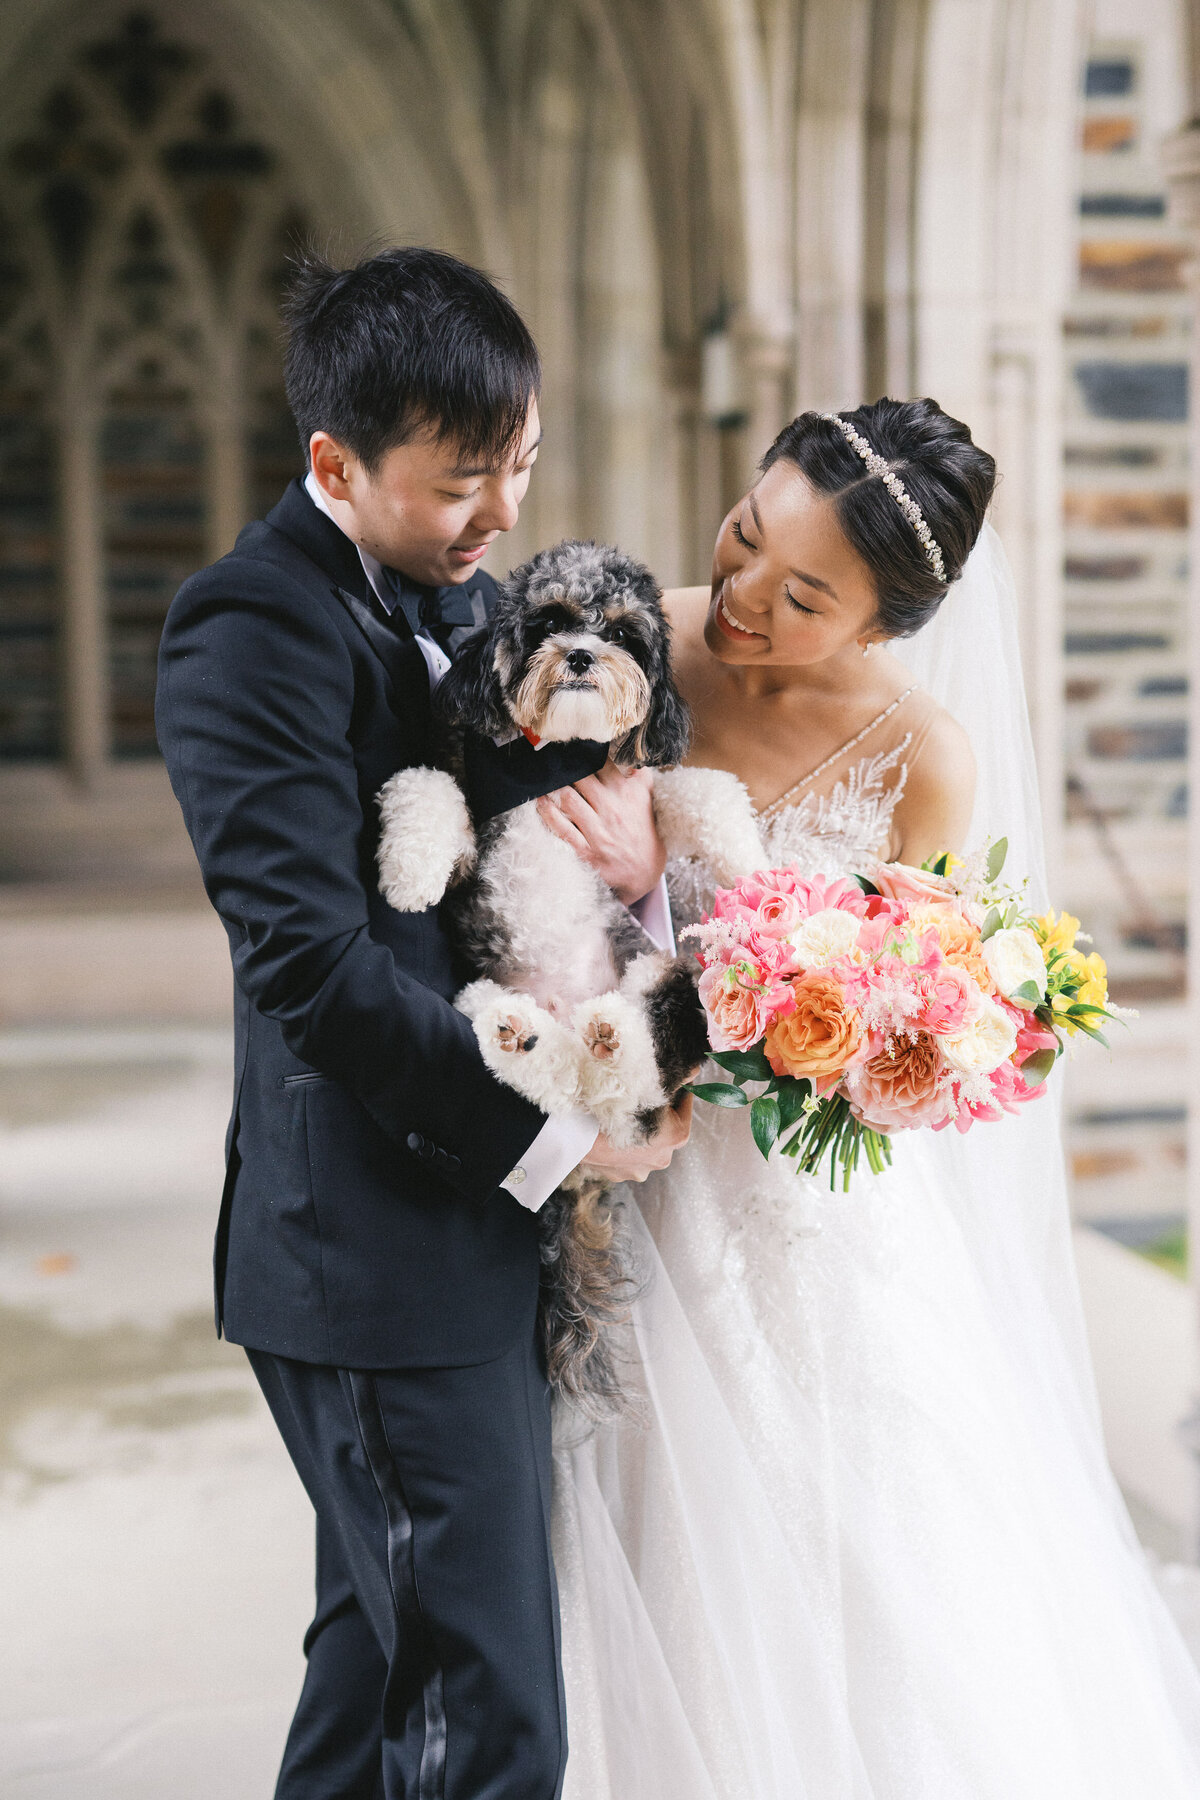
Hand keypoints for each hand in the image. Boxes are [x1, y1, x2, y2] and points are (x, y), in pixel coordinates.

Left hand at [536, 762, 665, 905]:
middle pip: (581, 778)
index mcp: (629, 794)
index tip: (571, 747)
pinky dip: (547, 813)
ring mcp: (599, 832)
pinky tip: (541, 803)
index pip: (603, 763)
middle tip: (551, 760)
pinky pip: (561, 828)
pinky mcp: (587, 852)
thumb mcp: (648, 801)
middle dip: (565, 767)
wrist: (645, 873)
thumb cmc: (644, 833)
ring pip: (568, 799)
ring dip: (552, 787)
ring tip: (544, 780)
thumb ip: (640, 777)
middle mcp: (614, 810)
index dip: (584, 752)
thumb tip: (629, 755)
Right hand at [579, 1091, 692, 1183]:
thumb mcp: (648, 1087)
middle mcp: (662, 1159)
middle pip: (666, 1130)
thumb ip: (675, 1081)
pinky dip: (622, 1144)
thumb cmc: (615, 1106)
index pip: (685, 1107)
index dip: (678, 1091)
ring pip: (645, 1146)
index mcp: (676, 1136)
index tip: (672, 1081)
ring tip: (623, 1115)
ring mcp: (640, 1171)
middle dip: (658, 1116)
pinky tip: (610, 1130)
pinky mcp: (619, 1176)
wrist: (577, 1132)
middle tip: (644, 1097)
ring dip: (639, 1133)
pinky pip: (625, 1156)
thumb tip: (695, 1071)